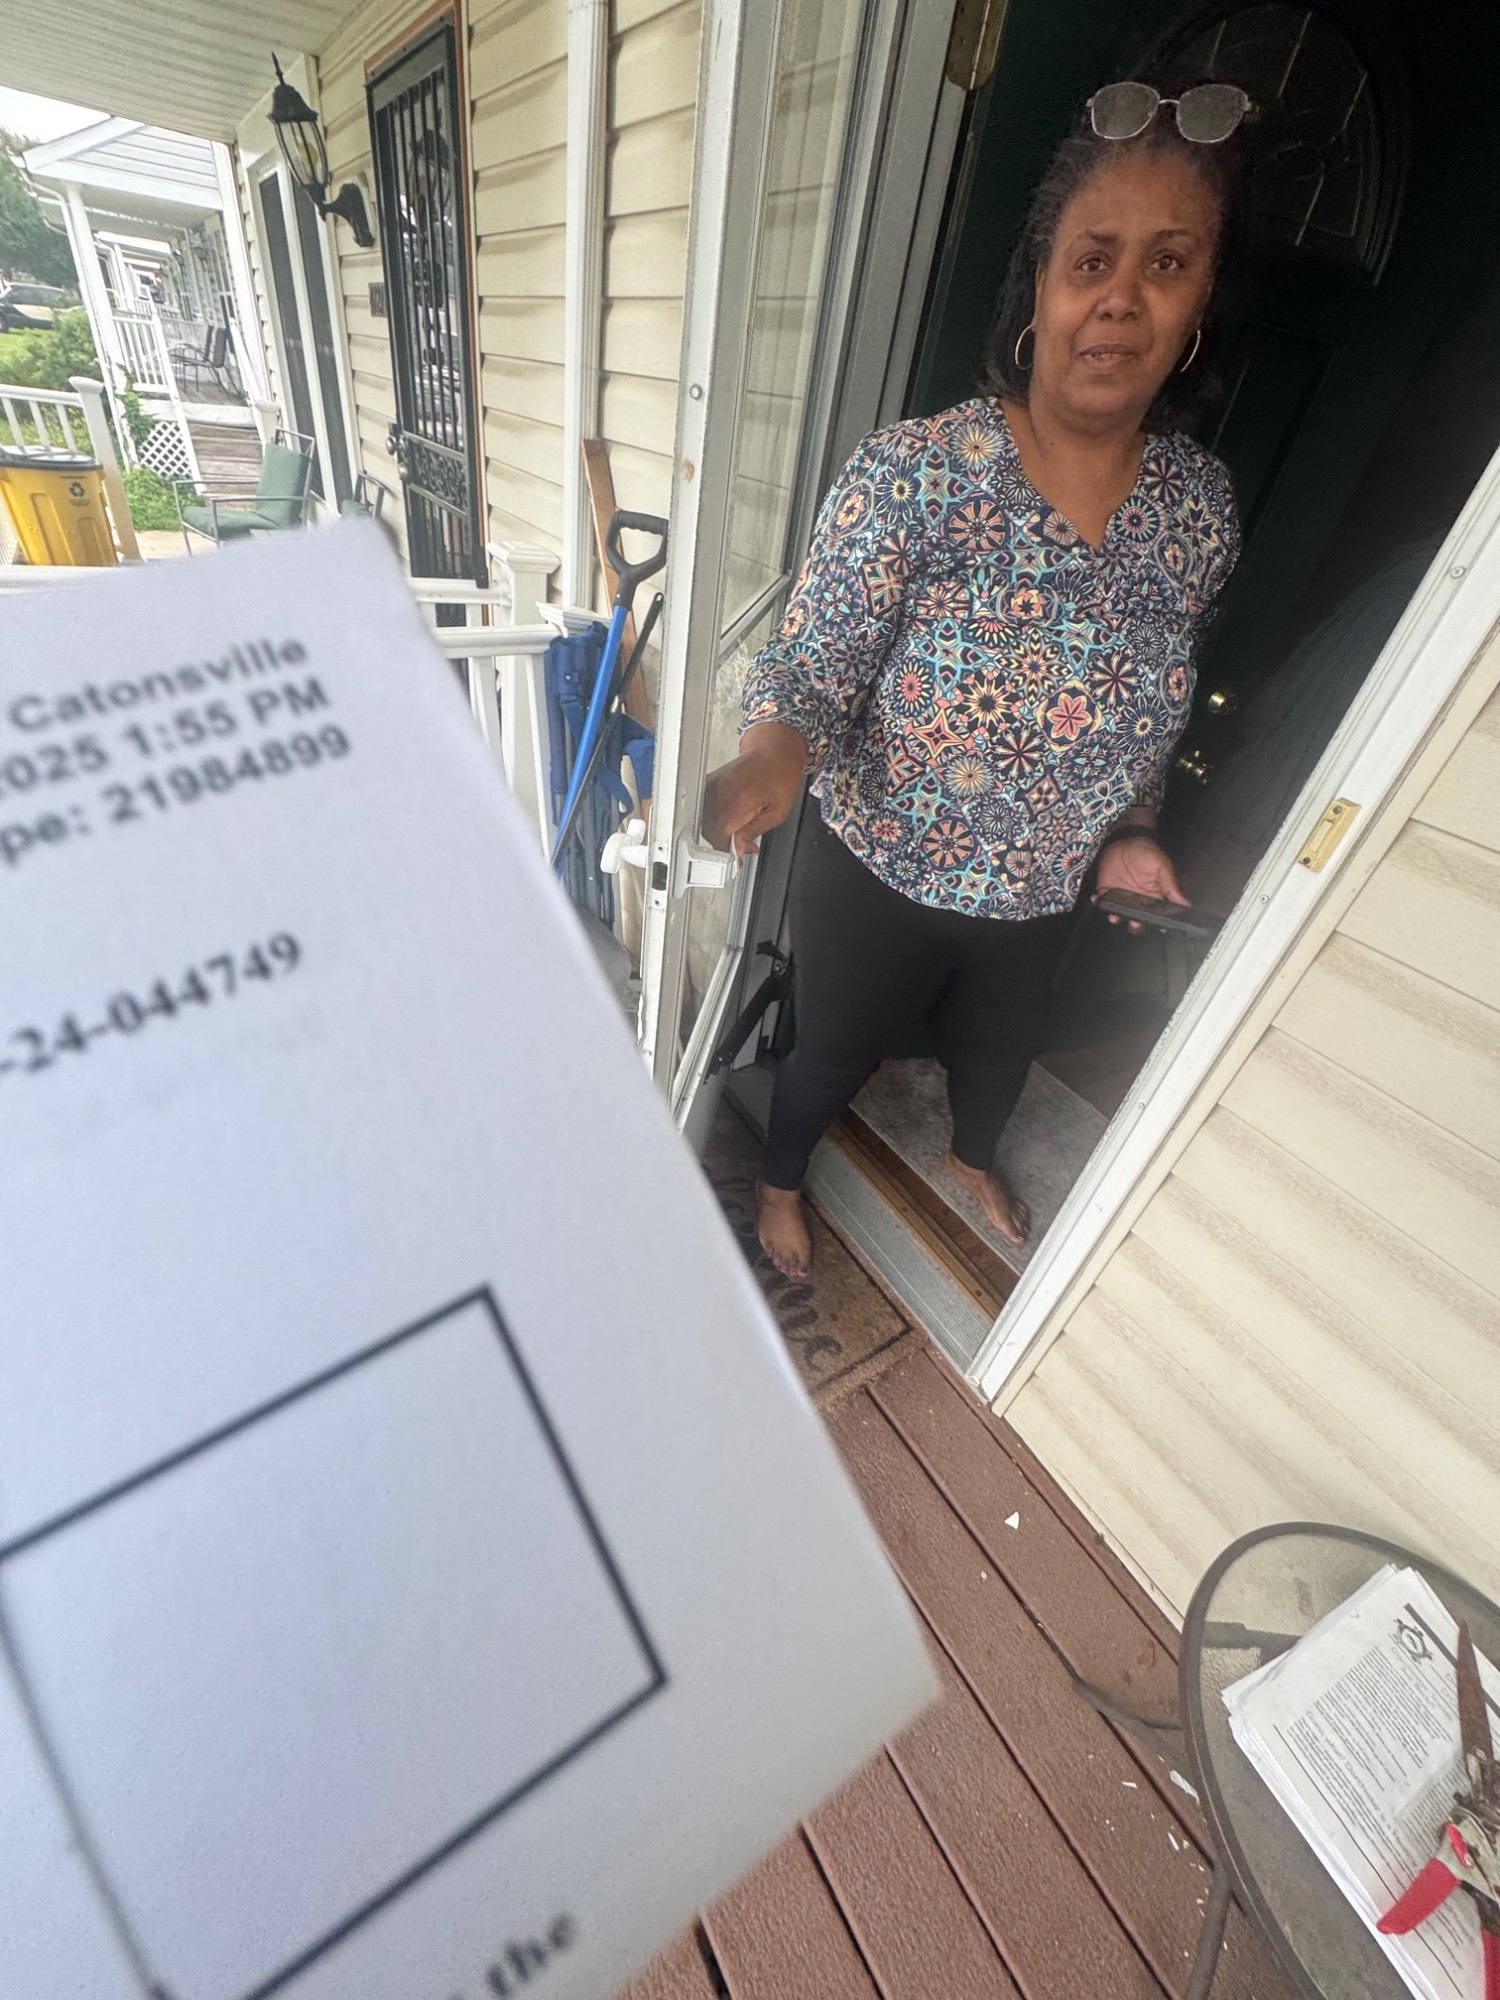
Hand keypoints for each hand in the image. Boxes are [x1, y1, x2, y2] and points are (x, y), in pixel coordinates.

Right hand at [702, 722, 808, 854]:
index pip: (720, 839)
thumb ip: (752, 833)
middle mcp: (719, 794)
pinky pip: (702, 808)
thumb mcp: (776, 813)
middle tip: (742, 846)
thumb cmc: (780, 774)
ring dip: (718, 832)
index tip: (735, 861)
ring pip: (704, 822)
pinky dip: (712, 819)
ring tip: (738, 831)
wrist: (774, 749)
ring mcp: (712, 787)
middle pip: (709, 832)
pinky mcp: (709, 783)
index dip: (727, 854)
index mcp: (736, 802)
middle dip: (724, 845)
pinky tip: (728, 819)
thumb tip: (738, 850)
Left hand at [1093, 835, 1189, 930]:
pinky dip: (1098, 903)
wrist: (1126, 839)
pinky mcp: (1107, 891)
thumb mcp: (1162, 867)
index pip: (1156, 916)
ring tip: (1115, 916)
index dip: (1155, 923)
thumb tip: (1185, 903)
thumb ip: (1171, 886)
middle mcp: (1138, 901)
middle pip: (1137, 919)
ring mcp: (1121, 898)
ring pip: (1119, 915)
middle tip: (1135, 923)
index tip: (1155, 926)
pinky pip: (1102, 902)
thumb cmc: (1147, 852)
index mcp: (1154, 897)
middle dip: (1135, 924)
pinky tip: (1097, 900)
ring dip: (1116, 917)